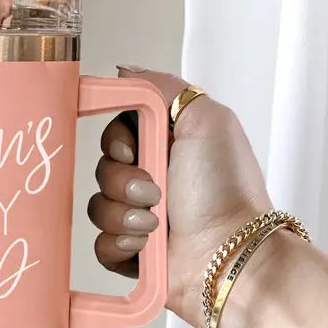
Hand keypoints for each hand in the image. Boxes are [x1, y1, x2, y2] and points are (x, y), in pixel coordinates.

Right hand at [89, 65, 271, 327]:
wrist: (230, 254)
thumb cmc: (224, 189)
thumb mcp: (206, 119)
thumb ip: (162, 88)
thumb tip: (123, 72)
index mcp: (168, 148)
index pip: (115, 132)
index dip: (116, 141)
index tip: (133, 149)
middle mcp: (153, 180)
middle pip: (102, 168)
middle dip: (122, 180)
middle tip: (155, 192)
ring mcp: (140, 218)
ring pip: (97, 207)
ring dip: (123, 214)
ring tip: (155, 224)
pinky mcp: (132, 253)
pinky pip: (100, 244)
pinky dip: (119, 244)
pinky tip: (144, 247)